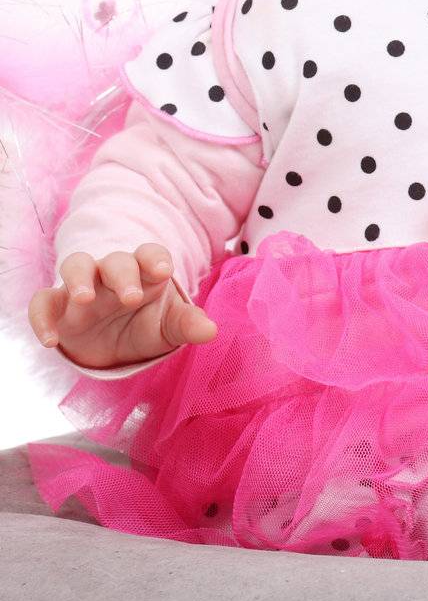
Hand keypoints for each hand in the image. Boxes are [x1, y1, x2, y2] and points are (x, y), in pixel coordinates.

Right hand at [28, 244, 216, 370]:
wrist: (113, 347)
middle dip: (123, 274)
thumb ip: (187, 325)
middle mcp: (113, 274)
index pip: (150, 254)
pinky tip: (51, 340)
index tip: (164, 272)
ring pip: (76, 265)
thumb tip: (211, 331)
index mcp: (145, 272)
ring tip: (84, 298)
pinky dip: (42, 317)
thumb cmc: (145, 324)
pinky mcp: (57, 307)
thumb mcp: (168, 327)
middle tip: (131, 297)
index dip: (156, 259)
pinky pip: (42, 302)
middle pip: (116, 260)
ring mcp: (83, 287)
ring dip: (79, 278)